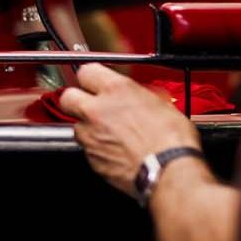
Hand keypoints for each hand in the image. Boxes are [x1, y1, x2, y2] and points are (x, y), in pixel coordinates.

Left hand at [57, 63, 201, 196]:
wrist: (169, 170)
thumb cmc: (172, 140)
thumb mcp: (160, 104)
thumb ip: (136, 96)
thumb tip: (134, 97)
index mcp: (116, 90)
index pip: (86, 71)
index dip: (91, 77)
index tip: (95, 82)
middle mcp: (97, 110)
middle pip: (68, 97)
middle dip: (76, 100)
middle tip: (90, 104)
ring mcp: (90, 135)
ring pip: (76, 125)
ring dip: (88, 127)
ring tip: (109, 133)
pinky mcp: (90, 158)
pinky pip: (86, 149)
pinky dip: (97, 149)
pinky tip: (115, 150)